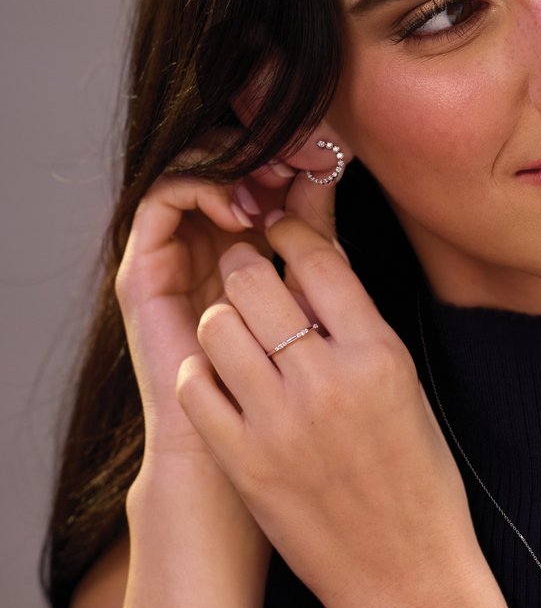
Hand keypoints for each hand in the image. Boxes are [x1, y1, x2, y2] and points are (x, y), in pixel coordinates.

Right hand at [116, 142, 334, 459]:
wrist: (256, 456)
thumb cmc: (301, 391)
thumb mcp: (316, 302)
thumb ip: (318, 243)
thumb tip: (328, 171)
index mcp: (254, 254)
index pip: (263, 174)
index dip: (291, 153)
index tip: (327, 151)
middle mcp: (212, 250)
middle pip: (228, 166)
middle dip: (266, 151)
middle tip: (303, 153)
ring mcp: (179, 258)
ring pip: (196, 171)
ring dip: (234, 163)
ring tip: (273, 177)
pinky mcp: (147, 272)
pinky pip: (162, 201)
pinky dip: (200, 186)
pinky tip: (242, 208)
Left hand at [175, 212, 486, 607]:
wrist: (410, 575)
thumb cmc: (420, 484)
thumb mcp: (408, 393)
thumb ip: (361, 332)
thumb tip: (314, 274)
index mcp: (380, 356)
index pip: (317, 259)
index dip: (290, 235)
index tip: (280, 236)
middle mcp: (328, 381)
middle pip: (252, 281)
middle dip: (245, 268)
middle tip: (248, 277)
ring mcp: (280, 424)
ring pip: (216, 327)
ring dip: (222, 320)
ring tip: (237, 335)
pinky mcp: (245, 463)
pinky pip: (196, 388)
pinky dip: (203, 373)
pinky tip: (224, 382)